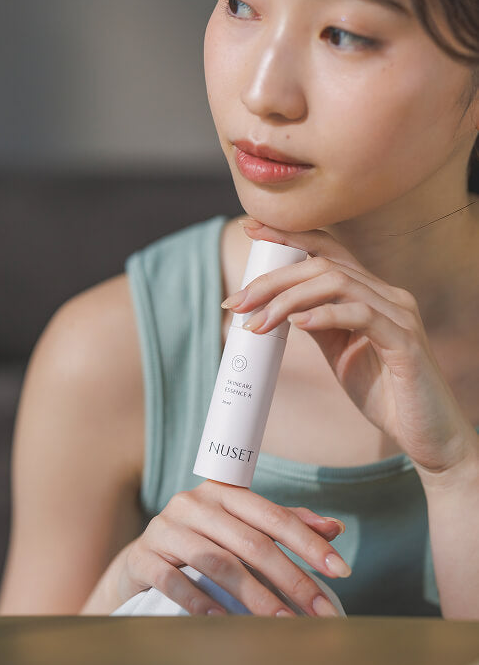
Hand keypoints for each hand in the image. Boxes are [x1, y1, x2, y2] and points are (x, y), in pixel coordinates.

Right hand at [120, 480, 348, 616]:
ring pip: (218, 562)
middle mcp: (194, 503)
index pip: (274, 516)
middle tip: (320, 611)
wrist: (141, 561)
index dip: (309, 543)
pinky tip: (225, 623)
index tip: (341, 570)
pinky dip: (202, 604)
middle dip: (292, 579)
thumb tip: (334, 528)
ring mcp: (165, 529)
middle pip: (251, 543)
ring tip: (282, 624)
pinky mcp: (143, 557)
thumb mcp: (242, 529)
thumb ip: (285, 525)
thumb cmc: (202, 543)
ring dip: (255, 596)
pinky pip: (174, 581)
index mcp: (223, 493)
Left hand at [223, 219, 477, 485]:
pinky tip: (298, 323)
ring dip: (289, 299)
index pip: (329, 250)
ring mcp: (400, 315)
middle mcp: (388, 296)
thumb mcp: (341, 352)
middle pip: (324, 264)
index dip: (290, 235)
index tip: (251, 229)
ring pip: (338, 282)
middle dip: (273, 279)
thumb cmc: (385, 394)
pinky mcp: (405, 343)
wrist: (427, 435)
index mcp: (372, 294)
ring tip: (258, 322)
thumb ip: (318, 324)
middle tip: (237, 302)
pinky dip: (326, 314)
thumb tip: (279, 305)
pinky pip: (362, 315)